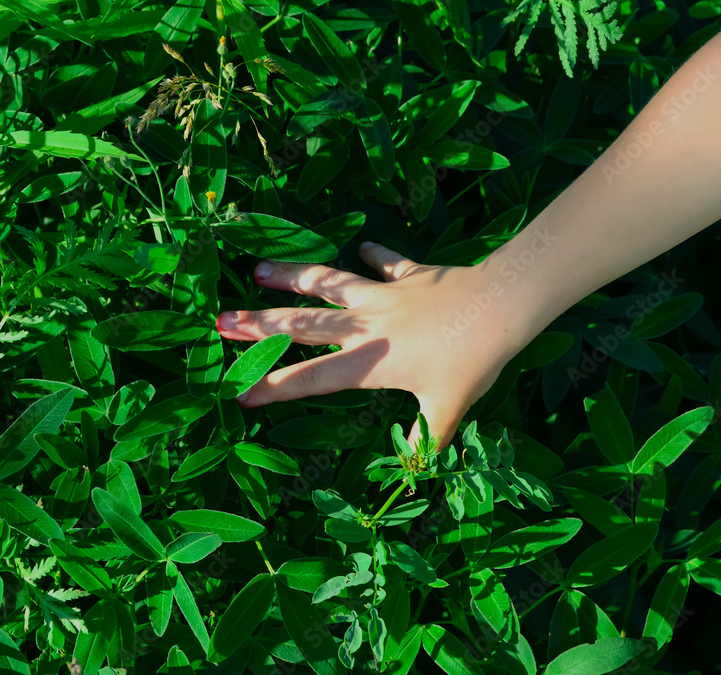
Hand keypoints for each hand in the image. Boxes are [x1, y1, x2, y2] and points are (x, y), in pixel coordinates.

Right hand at [216, 242, 516, 451]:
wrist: (499, 307)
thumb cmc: (471, 362)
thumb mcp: (447, 410)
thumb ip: (424, 440)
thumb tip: (412, 474)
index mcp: (369, 362)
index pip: (310, 379)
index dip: (272, 386)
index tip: (237, 391)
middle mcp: (366, 325)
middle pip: (303, 325)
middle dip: (260, 324)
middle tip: (221, 320)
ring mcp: (385, 295)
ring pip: (328, 282)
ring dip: (293, 275)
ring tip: (259, 269)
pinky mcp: (409, 275)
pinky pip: (386, 263)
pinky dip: (374, 256)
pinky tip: (362, 246)